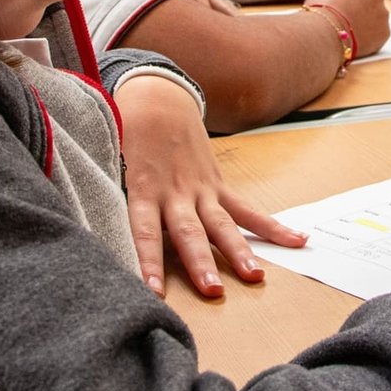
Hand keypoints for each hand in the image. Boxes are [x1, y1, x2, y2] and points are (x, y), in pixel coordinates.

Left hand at [114, 75, 306, 297]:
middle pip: (189, 232)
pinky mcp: (218, 185)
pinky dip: (271, 227)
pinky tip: (297, 241)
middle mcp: (176, 192)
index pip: (145, 232)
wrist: (157, 98)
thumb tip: (93, 237)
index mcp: (144, 189)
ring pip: (221, 224)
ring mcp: (201, 189)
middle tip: (212, 290)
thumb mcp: (110, 165)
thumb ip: (109, 198)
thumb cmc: (127, 137)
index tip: (153, 292)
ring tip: (255, 275)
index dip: (148, 262)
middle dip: (201, 262)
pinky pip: (246, 209)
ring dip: (238, 251)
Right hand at [304, 0, 390, 57]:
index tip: (347, 6)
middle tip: (349, 21)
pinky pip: (379, 35)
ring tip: (351, 33)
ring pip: (377, 18)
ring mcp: (382, 13)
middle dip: (363, 10)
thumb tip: (328, 1)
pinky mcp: (385, 32)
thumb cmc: (319, 14)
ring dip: (368, 24)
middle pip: (372, 1)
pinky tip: (357, 42)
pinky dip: (371, 38)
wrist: (324, 35)